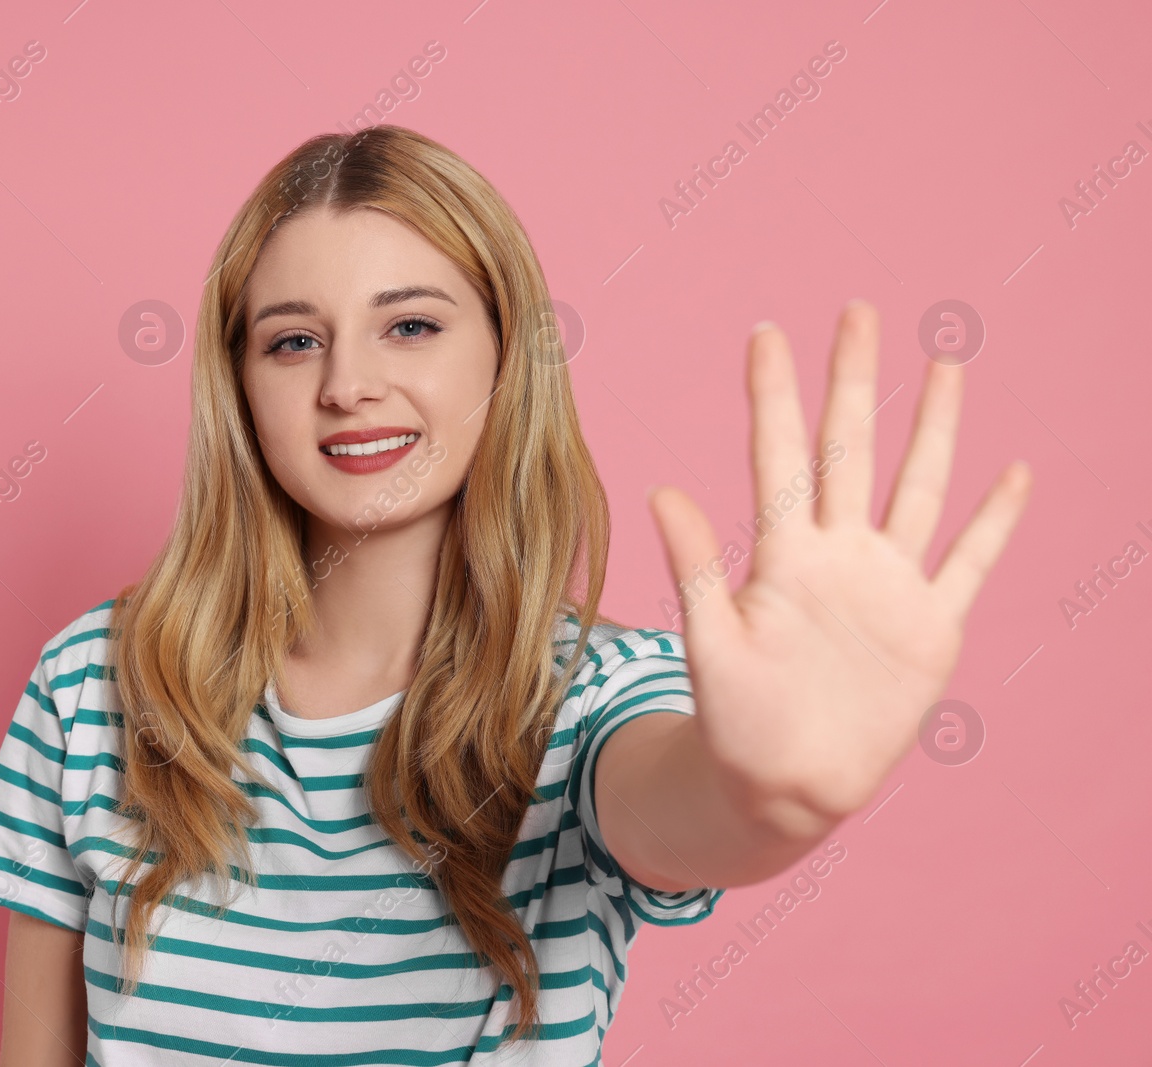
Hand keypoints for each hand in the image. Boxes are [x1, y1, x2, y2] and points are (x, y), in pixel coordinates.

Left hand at [646, 300, 1031, 830]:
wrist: (785, 784)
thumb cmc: (737, 720)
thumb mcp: (710, 642)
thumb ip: (697, 567)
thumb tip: (659, 491)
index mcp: (783, 555)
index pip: (779, 455)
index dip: (772, 395)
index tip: (766, 333)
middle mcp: (839, 555)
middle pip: (851, 450)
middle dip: (854, 382)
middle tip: (857, 312)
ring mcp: (889, 586)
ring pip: (918, 487)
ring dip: (933, 428)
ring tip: (943, 362)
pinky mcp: (931, 627)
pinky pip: (970, 562)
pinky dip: (995, 521)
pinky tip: (1015, 471)